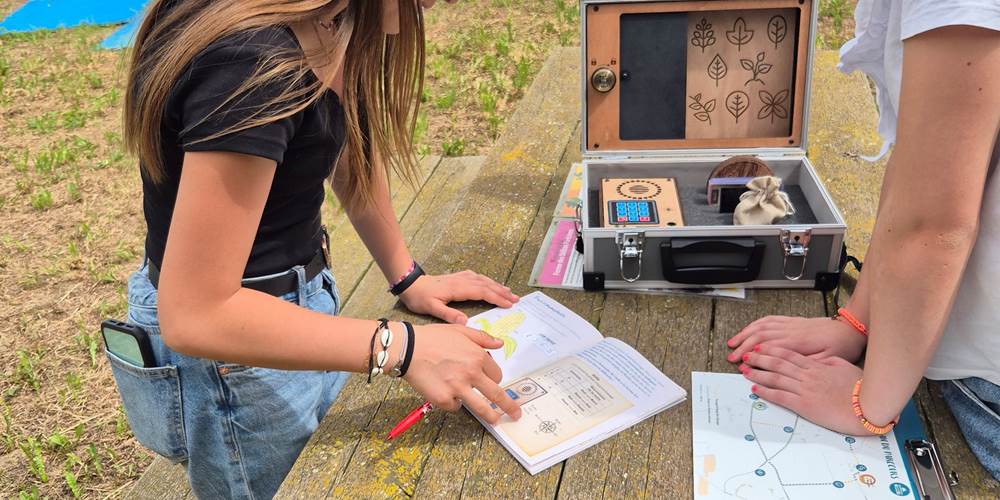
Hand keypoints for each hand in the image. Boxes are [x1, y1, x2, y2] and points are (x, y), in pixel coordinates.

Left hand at [399, 270, 518, 323]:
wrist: (410, 283)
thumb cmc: (420, 298)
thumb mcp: (431, 308)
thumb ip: (449, 315)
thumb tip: (466, 322)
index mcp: (458, 289)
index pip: (482, 292)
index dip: (497, 298)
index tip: (509, 304)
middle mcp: (462, 280)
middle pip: (486, 285)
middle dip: (502, 292)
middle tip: (516, 299)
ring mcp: (461, 277)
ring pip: (483, 280)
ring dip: (497, 286)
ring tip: (509, 292)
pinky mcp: (458, 276)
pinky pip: (477, 277)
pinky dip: (487, 281)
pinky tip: (491, 283)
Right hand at [403, 323, 521, 423]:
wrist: (407, 348)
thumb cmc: (432, 337)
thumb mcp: (460, 330)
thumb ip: (482, 338)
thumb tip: (500, 343)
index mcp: (477, 357)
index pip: (496, 374)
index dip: (494, 378)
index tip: (491, 382)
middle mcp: (471, 374)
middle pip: (496, 394)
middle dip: (509, 405)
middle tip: (516, 413)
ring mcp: (458, 388)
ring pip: (481, 408)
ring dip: (492, 416)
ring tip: (497, 421)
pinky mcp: (444, 399)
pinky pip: (455, 406)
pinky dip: (454, 403)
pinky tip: (448, 395)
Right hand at [727, 315, 866, 364]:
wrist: (850, 329)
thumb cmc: (842, 346)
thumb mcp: (829, 361)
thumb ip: (808, 364)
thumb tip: (789, 370)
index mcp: (799, 343)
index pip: (768, 349)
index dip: (753, 357)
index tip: (742, 366)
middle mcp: (791, 331)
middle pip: (760, 337)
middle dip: (743, 347)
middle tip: (732, 359)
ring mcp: (790, 324)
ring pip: (761, 327)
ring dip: (745, 334)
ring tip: (733, 343)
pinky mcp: (792, 321)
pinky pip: (770, 320)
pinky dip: (756, 324)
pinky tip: (749, 329)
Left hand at [739, 345, 867, 434]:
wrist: (866, 408)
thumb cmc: (860, 390)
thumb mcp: (846, 369)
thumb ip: (832, 363)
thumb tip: (824, 360)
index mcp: (818, 366)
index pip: (789, 354)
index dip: (772, 350)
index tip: (760, 347)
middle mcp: (808, 375)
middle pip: (778, 363)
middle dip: (759, 358)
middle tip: (746, 355)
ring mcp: (805, 389)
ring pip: (775, 378)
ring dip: (757, 373)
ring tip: (744, 370)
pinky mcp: (804, 405)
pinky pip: (780, 396)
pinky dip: (766, 392)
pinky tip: (755, 389)